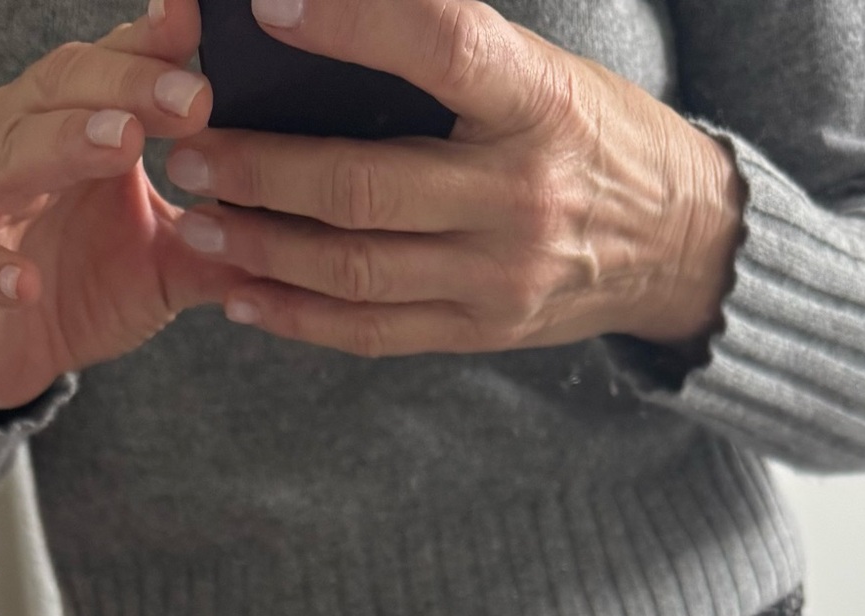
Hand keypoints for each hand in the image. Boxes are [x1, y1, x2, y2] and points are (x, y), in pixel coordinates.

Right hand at [0, 0, 247, 413]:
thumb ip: (219, 242)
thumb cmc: (82, 282)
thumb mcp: (166, 262)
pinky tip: (22, 280)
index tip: (203, 19)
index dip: (155, 44)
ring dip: (64, 144)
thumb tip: (301, 234)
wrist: (6, 344)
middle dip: (129, 88)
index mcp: (78, 128)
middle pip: (66, 91)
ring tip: (119, 142)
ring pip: (12, 154)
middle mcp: (22, 141)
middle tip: (193, 96)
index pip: (116, 71)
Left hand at [168, 0, 744, 358]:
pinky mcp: (482, 330)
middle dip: (260, 171)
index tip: (267, 7)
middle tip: (189, 152)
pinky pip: (375, 334)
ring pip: (357, 272)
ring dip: (262, 250)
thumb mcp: (546, 78)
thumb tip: (331, 34)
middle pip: (366, 188)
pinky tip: (246, 300)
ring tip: (197, 225)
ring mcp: (499, 278)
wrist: (675, 245)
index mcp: (540, 106)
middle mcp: (520, 199)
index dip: (352, 25)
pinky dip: (301, 318)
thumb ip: (455, 64)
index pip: (443, 48)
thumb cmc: (598, 142)